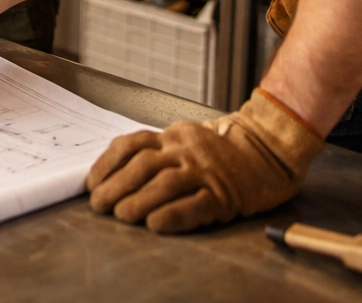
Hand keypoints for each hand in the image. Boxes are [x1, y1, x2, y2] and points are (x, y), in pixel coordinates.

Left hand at [86, 89, 323, 232]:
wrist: (269, 150)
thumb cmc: (222, 150)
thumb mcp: (185, 140)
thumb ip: (157, 152)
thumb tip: (116, 174)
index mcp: (173, 136)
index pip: (131, 145)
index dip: (107, 164)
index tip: (92, 183)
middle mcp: (186, 150)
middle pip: (144, 165)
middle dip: (116, 185)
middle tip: (99, 204)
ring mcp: (206, 171)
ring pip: (165, 183)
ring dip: (138, 201)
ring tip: (121, 216)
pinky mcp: (225, 194)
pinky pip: (195, 205)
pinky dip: (172, 216)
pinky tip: (155, 225)